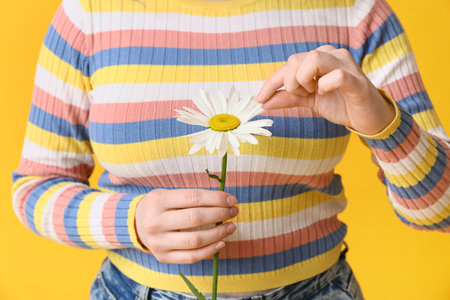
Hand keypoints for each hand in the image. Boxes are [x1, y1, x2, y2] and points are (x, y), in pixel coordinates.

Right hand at [135, 189, 237, 263]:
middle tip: (233, 211)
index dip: (216, 198)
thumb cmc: (160, 206)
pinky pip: (191, 257)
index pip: (194, 198)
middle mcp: (155, 222)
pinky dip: (210, 250)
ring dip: (219, 233)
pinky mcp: (163, 257)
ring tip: (231, 227)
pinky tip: (221, 242)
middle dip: (220, 214)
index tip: (231, 199)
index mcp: (158, 200)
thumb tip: (224, 201)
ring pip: (195, 240)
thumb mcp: (169, 194)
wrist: (136, 224)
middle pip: (195, 218)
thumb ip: (192, 198)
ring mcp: (158, 242)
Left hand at [255, 45, 394, 134]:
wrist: (368, 118)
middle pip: (296, 60)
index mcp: (318, 58)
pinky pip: (337, 76)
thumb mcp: (309, 101)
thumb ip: (288, 98)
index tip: (260, 99)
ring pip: (313, 59)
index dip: (271, 82)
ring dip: (303, 80)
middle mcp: (331, 56)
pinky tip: (324, 93)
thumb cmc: (340, 104)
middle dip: (289, 83)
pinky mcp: (357, 81)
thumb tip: (264, 102)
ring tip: (312, 92)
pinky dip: (325, 85)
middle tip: (301, 95)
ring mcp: (345, 65)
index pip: (288, 64)